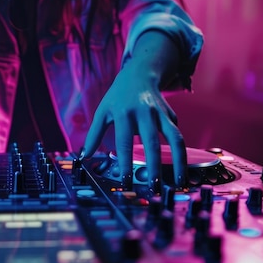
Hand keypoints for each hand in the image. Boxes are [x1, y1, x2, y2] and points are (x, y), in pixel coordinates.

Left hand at [81, 31, 186, 190]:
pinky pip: (176, 135)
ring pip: (175, 139)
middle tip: (154, 188)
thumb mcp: (102, 111)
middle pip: (152, 143)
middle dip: (154, 168)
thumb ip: (93, 135)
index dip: (125, 163)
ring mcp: (162, 114)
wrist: (140, 74)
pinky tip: (178, 167)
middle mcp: (145, 114)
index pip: (124, 143)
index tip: (126, 181)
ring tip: (179, 183)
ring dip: (179, 162)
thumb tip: (83, 157)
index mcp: (124, 114)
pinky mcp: (172, 116)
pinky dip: (179, 153)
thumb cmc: (118, 97)